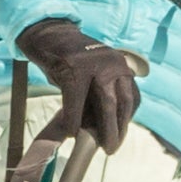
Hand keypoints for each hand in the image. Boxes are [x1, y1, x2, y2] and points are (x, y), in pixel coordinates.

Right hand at [13, 16, 142, 164]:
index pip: (132, 97)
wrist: (48, 33)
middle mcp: (112, 62)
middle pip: (122, 102)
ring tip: (100, 146)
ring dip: (104, 129)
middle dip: (118, 129)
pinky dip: (74, 119)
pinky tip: (70, 131)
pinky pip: (76, 100)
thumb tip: (103, 127)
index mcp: (120, 64)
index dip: (126, 120)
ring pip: (106, 103)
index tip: (120, 136)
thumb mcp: (92, 73)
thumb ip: (100, 94)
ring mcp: (94, 64)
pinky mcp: (73, 67)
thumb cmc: (69, 59)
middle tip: (111, 148)